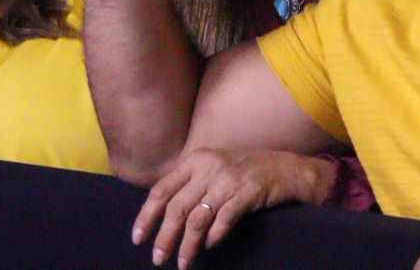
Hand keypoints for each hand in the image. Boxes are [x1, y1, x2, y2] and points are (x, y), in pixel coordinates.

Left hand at [133, 149, 336, 268]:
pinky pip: (223, 221)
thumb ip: (188, 183)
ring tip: (183, 263)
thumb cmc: (241, 171)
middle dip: (164, 237)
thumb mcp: (210, 167)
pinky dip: (213, 237)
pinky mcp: (246, 194)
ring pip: (197, 219)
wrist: (282, 168)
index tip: (138, 238)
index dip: (146, 215)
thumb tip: (159, 214)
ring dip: (187, 245)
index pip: (161, 190)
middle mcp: (208, 168)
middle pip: (176, 207)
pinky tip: (209, 246)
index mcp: (194, 161)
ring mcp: (227, 181)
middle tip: (158, 258)